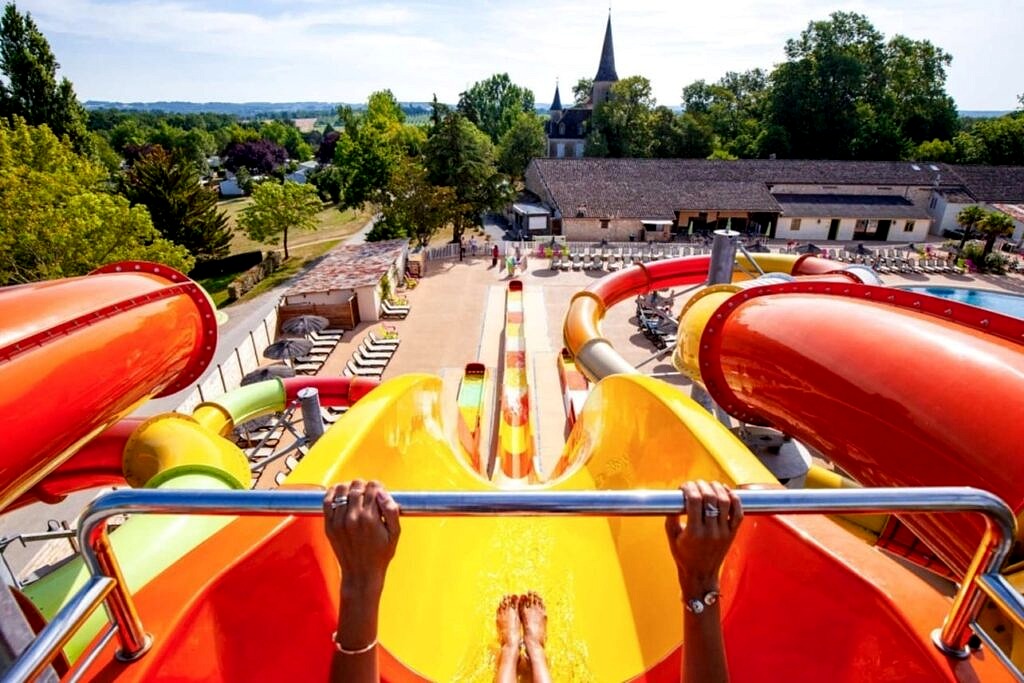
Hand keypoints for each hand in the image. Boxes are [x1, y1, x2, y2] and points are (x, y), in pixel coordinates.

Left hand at [323, 480, 400, 594]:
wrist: (361, 574)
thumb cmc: (380, 555)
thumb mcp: (395, 534)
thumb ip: (392, 510)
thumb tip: (382, 492)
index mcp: (370, 518)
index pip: (372, 486)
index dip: (377, 486)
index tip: (379, 492)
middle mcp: (353, 517)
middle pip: (357, 485)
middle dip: (364, 486)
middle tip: (367, 494)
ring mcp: (338, 521)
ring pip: (341, 490)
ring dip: (349, 487)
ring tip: (354, 494)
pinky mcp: (329, 526)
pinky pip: (327, 501)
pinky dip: (332, 493)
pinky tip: (339, 494)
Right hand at [665, 480, 742, 594]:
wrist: (701, 574)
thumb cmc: (683, 555)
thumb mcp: (671, 536)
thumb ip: (671, 516)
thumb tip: (674, 497)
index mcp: (694, 532)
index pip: (694, 500)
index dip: (689, 488)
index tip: (684, 487)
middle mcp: (711, 531)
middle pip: (710, 498)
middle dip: (701, 485)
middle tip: (695, 484)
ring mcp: (724, 532)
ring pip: (725, 501)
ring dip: (717, 488)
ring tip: (709, 485)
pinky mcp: (733, 533)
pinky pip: (738, 512)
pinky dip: (734, 498)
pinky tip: (726, 491)